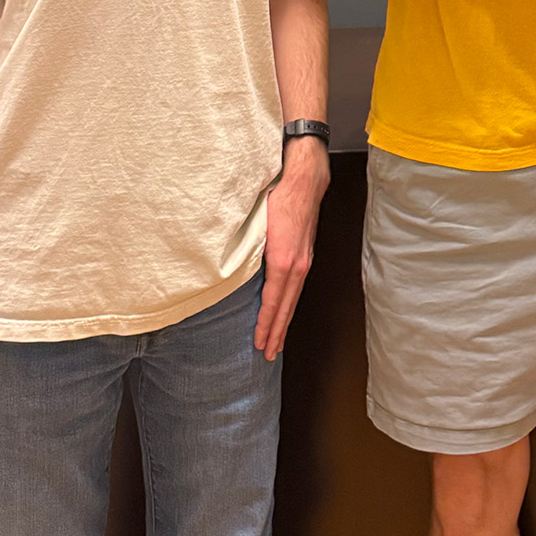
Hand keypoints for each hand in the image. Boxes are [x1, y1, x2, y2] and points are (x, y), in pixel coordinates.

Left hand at [255, 137, 329, 359]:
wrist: (304, 180)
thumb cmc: (278, 199)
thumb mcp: (256, 226)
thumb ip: (247, 251)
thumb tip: (228, 269)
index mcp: (284, 262)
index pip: (273, 302)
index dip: (265, 325)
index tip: (258, 344)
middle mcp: (298, 266)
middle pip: (286, 308)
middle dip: (277, 333)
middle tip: (269, 355)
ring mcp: (305, 261)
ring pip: (293, 300)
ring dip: (284, 322)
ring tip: (277, 341)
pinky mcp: (306, 255)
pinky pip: (297, 288)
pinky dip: (290, 305)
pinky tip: (284, 311)